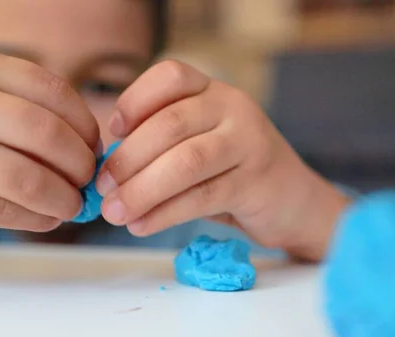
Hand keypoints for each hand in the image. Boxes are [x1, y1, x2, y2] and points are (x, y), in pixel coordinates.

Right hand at [0, 43, 99, 232]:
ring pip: (29, 180)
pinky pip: (4, 212)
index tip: (93, 144)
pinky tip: (46, 218)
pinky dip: (36, 219)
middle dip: (80, 164)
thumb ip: (21, 103)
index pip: (52, 90)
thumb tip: (88, 147)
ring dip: (64, 198)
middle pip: (47, 135)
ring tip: (72, 204)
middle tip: (87, 179)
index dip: (85, 123)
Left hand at [96, 60, 349, 260]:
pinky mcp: (257, 182)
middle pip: (170, 124)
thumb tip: (106, 170)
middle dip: (128, 159)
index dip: (134, 100)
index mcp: (214, 91)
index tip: (112, 132)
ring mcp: (249, 142)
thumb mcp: (200, 143)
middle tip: (102, 188)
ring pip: (186, 162)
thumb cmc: (232, 170)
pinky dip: (165, 213)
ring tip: (115, 212)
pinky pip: (202, 197)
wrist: (292, 199)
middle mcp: (234, 108)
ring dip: (142, 190)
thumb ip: (161, 147)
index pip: (170, 76)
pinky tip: (142, 225)